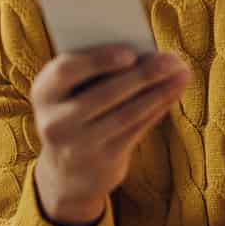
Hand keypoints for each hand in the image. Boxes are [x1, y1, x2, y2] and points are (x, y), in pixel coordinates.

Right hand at [30, 45, 189, 225]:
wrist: (65, 174)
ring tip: (181, 73)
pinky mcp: (102, 161)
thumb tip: (144, 52)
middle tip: (172, 59)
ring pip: (126, 113)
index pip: (66, 70)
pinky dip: (157, 108)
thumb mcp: (69, 93)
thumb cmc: (74, 115)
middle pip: (104, 93)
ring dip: (158, 91)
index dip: (98, 60)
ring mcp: (78, 145)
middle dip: (142, 74)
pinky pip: (135, 130)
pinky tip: (172, 93)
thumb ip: (93, 72)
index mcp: (43, 93)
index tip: (130, 53)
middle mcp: (55, 122)